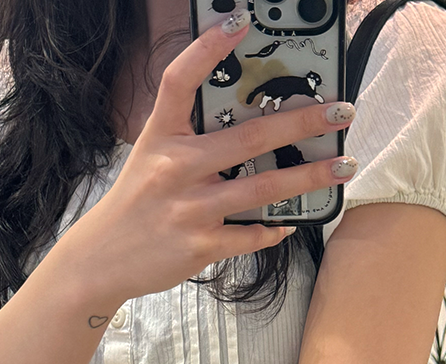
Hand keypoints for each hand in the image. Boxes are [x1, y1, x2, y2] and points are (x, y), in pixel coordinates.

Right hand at [58, 16, 357, 308]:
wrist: (102, 258)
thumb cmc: (135, 204)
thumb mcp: (151, 157)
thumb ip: (190, 139)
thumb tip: (242, 126)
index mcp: (162, 136)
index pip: (181, 81)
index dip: (208, 48)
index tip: (240, 22)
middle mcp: (177, 168)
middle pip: (249, 137)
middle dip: (302, 121)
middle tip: (339, 111)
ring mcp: (192, 208)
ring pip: (263, 187)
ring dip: (309, 177)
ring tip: (342, 167)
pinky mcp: (202, 245)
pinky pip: (250, 236)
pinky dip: (273, 230)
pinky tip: (288, 225)